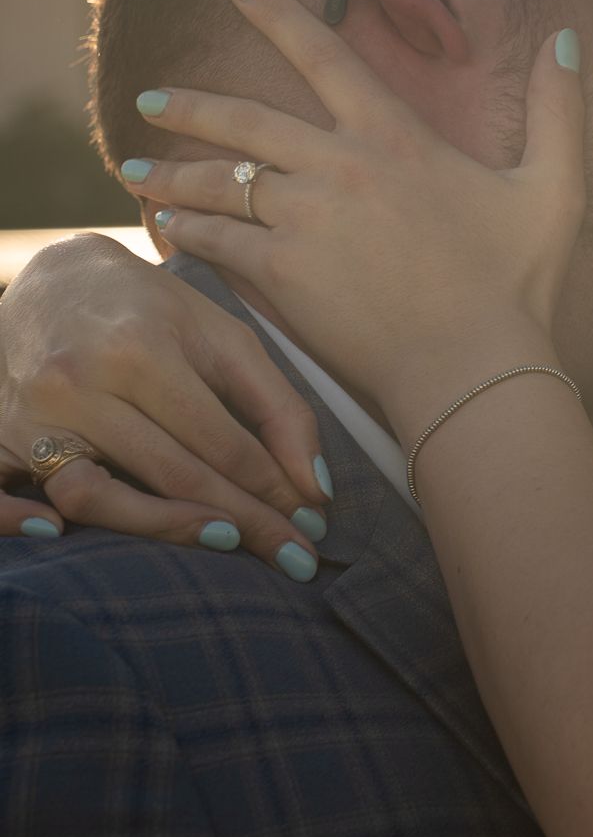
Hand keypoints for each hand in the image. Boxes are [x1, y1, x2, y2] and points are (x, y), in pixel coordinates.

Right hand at [0, 231, 330, 567]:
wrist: (54, 277)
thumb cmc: (152, 310)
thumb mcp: (222, 336)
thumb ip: (278, 405)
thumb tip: (317, 487)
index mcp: (141, 348)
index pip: (219, 441)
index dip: (272, 490)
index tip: (312, 526)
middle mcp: (81, 380)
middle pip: (170, 471)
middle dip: (242, 521)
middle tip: (294, 559)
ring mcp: (34, 411)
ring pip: (97, 495)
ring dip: (163, 530)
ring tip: (227, 546)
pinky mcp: (0, 433)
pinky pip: (1, 495)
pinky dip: (19, 523)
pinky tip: (60, 540)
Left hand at [119, 0, 586, 412]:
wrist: (473, 366)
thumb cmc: (517, 282)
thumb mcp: (554, 188)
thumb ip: (557, 111)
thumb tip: (569, 40)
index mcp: (396, 137)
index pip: (325, 56)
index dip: (278, 14)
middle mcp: (340, 166)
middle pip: (246, 118)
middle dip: (190, 106)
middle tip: (150, 99)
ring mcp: (305, 219)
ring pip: (221, 181)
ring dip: (172, 174)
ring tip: (132, 171)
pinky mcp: (282, 273)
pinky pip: (217, 243)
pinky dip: (186, 234)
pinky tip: (165, 232)